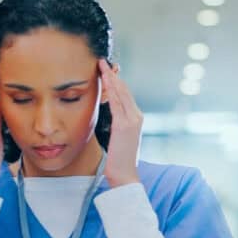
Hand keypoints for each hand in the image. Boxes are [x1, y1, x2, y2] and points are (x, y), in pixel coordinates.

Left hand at [98, 60, 141, 186]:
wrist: (125, 176)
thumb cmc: (120, 160)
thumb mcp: (120, 139)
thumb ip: (117, 125)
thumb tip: (110, 116)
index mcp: (136, 118)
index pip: (125, 94)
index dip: (115, 81)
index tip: (106, 70)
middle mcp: (136, 116)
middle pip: (124, 89)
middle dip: (112, 75)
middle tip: (102, 62)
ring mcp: (132, 120)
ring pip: (121, 93)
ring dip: (110, 78)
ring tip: (101, 66)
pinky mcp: (124, 126)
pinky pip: (116, 103)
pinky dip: (111, 90)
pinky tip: (104, 81)